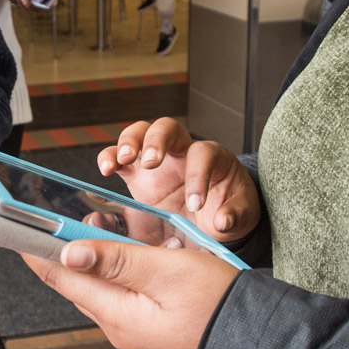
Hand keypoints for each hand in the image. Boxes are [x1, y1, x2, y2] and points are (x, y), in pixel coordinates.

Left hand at [21, 240, 238, 348]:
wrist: (259, 346)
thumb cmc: (220, 308)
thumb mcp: (167, 272)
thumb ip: (117, 261)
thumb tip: (70, 252)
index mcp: (117, 315)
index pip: (61, 277)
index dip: (36, 249)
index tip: (15, 227)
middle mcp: (120, 328)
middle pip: (80, 280)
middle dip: (70, 246)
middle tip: (65, 214)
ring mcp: (138, 331)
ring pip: (105, 285)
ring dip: (101, 253)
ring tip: (104, 223)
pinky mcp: (155, 329)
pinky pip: (128, 293)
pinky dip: (125, 268)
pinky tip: (138, 251)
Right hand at [96, 118, 260, 241]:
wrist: (212, 217)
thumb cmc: (229, 207)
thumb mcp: (243, 214)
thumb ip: (235, 215)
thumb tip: (223, 220)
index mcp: (212, 157)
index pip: (202, 154)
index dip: (197, 175)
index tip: (194, 204)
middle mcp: (182, 152)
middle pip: (167, 127)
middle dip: (157, 140)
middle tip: (151, 163)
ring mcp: (157, 161)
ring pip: (140, 133)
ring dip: (128, 142)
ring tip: (122, 159)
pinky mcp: (138, 175)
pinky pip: (119, 158)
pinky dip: (110, 158)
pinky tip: (105, 170)